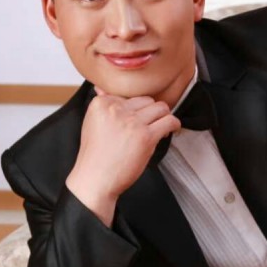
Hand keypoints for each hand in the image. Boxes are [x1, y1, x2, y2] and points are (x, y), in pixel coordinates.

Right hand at [66, 87, 179, 225]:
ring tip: (161, 129)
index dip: (137, 110)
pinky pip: (169, 121)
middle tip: (151, 125)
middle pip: (147, 100)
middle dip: (152, 113)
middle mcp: (116, 109)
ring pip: (160, 108)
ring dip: (163, 118)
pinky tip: (171, 130)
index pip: (130, 96)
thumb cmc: (96, 156)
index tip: (138, 120)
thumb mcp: (92, 123)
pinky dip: (174, 125)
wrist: (95, 179)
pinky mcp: (145, 136)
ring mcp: (132, 122)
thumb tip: (101, 88)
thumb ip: (101, 105)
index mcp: (102, 104)